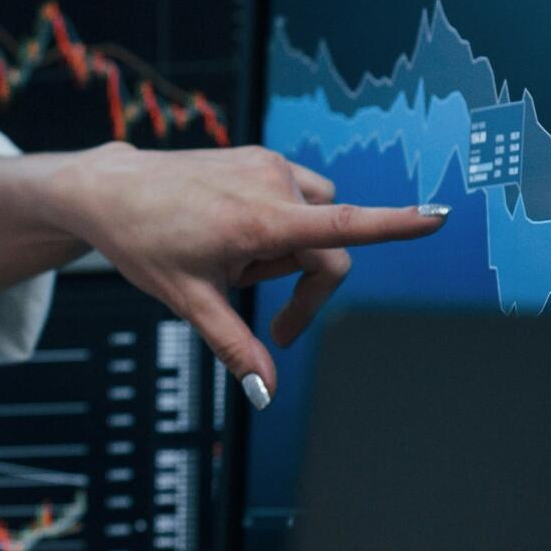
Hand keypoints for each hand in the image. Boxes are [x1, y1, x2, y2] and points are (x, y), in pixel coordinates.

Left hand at [49, 142, 444, 401]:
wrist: (111, 189)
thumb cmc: (145, 242)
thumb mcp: (189, 302)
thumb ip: (236, 346)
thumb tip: (266, 393)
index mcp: (260, 221)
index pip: (343, 226)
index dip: (396, 224)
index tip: (439, 216)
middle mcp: (273, 185)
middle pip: (326, 251)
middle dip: (303, 288)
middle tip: (270, 325)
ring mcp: (269, 166)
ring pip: (312, 223)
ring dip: (286, 251)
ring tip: (231, 257)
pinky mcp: (263, 157)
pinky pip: (295, 200)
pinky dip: (276, 224)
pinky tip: (230, 231)